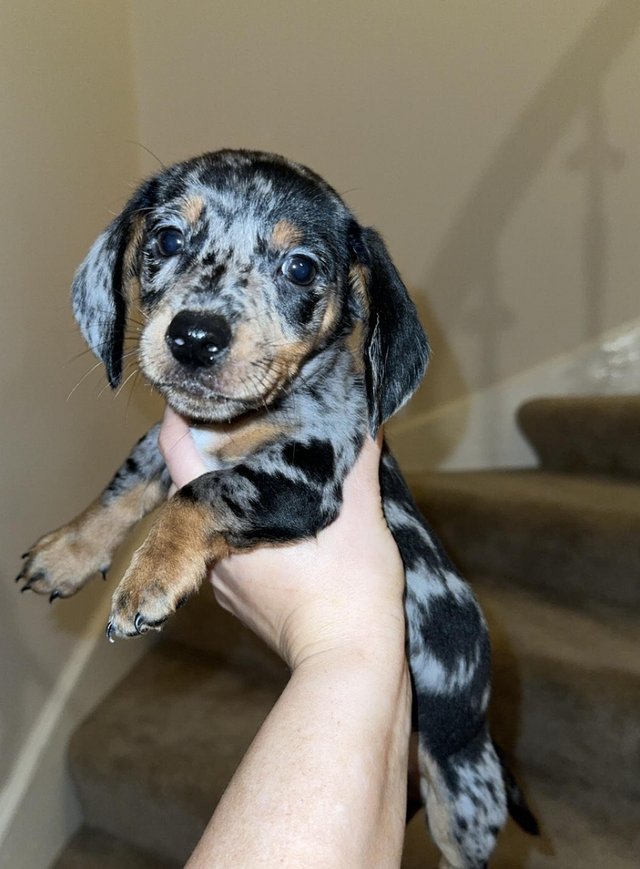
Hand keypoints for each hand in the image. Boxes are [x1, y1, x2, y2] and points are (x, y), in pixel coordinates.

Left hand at [159, 407, 405, 669]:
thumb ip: (357, 465)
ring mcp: (226, 583)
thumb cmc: (349, 593)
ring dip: (232, 494)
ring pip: (215, 522)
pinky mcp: (244, 604)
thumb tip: (369, 420)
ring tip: (265, 467)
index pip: (179, 457)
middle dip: (214, 453)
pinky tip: (282, 521)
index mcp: (227, 523)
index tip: (196, 397)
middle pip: (194, 488)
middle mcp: (213, 553)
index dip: (180, 420)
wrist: (350, 667)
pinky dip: (248, 527)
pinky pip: (234, 551)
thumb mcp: (361, 518)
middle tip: (244, 422)